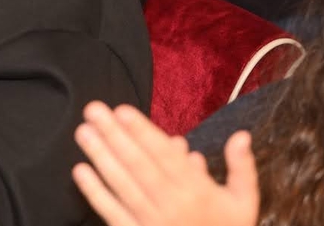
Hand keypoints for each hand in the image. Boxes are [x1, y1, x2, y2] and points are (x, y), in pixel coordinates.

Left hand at [72, 101, 259, 225]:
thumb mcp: (244, 203)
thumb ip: (241, 168)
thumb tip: (240, 134)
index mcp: (199, 192)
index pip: (165, 156)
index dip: (143, 132)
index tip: (122, 110)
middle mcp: (173, 205)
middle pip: (139, 165)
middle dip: (114, 135)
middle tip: (92, 109)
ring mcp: (153, 222)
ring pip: (123, 185)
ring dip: (101, 157)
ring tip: (83, 132)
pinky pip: (113, 213)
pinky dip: (95, 193)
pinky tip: (80, 171)